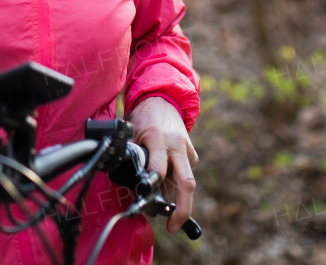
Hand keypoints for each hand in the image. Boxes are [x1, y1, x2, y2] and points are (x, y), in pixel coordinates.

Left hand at [128, 96, 197, 233]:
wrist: (163, 99)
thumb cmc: (144, 117)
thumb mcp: (133, 134)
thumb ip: (136, 157)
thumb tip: (134, 184)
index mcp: (158, 139)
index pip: (158, 169)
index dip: (153, 185)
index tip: (147, 198)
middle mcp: (176, 146)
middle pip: (186, 183)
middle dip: (182, 209)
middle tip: (173, 226)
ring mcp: (187, 150)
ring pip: (186, 182)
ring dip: (174, 195)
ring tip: (159, 197)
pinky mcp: (192, 154)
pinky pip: (184, 174)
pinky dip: (174, 182)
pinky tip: (164, 176)